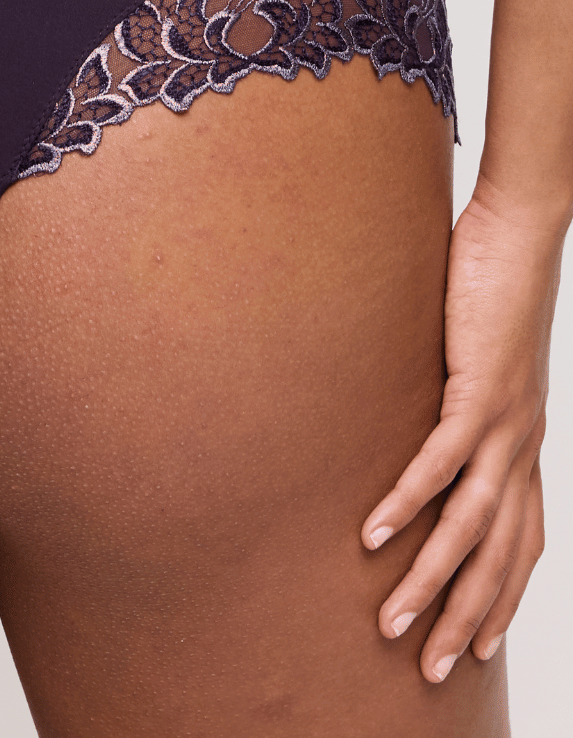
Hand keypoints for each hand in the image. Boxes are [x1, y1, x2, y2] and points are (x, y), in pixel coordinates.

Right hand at [361, 180, 559, 681]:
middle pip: (500, 557)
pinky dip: (408, 504)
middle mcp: (524, 447)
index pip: (522, 545)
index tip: (470, 647)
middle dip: (465, 618)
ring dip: (433, 581)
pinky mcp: (479, 393)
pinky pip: (441, 464)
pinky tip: (376, 534)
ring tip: (392, 622)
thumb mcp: (470, 362)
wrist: (519, 234)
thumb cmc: (489, 290)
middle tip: (426, 667)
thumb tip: (413, 420)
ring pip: (473, 526)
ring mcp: (507, 425)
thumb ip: (450, 398)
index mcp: (525, 444)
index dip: (500, 602)